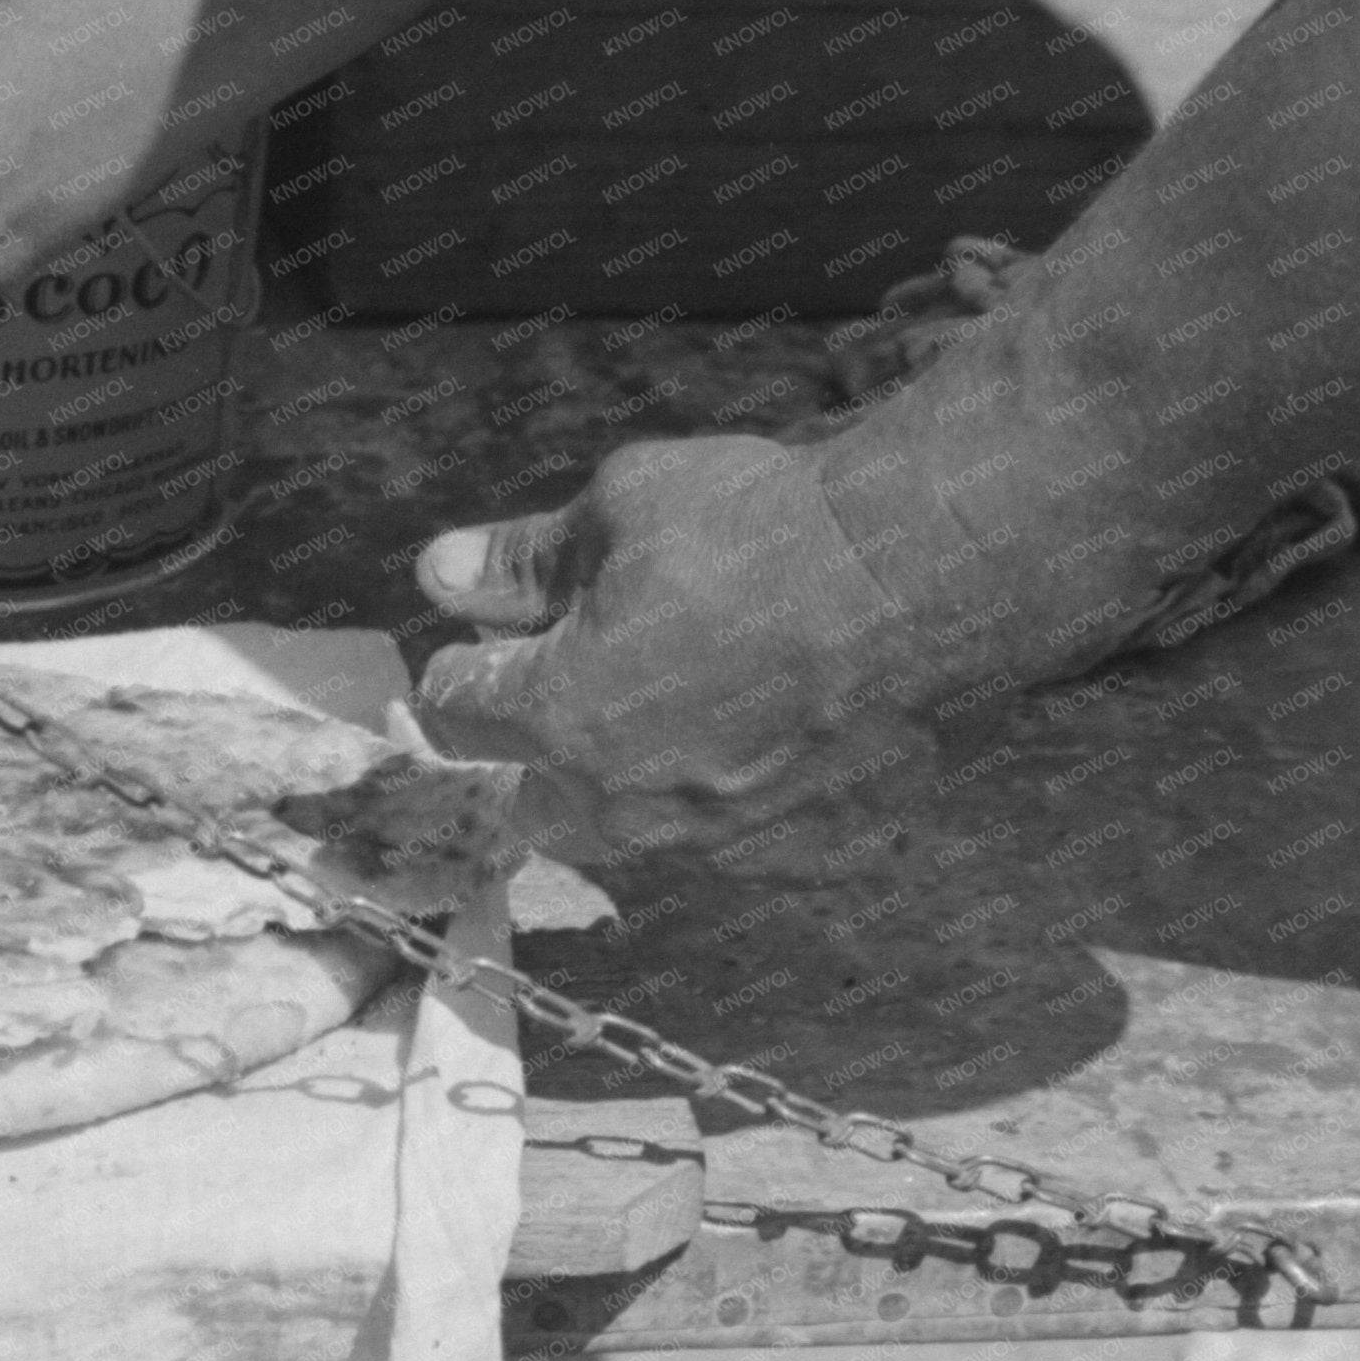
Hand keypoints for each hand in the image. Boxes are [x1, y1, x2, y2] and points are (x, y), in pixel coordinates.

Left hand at [411, 435, 944, 870]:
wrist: (920, 576)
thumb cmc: (761, 527)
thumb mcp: (622, 508)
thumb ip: (523, 557)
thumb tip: (439, 571)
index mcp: (556, 718)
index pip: (456, 711)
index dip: (467, 664)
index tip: (493, 634)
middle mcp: (622, 804)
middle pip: (534, 806)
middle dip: (542, 752)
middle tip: (590, 676)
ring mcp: (716, 841)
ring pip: (638, 833)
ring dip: (640, 779)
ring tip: (696, 696)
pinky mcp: (803, 853)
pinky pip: (746, 845)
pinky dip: (747, 800)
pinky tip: (782, 733)